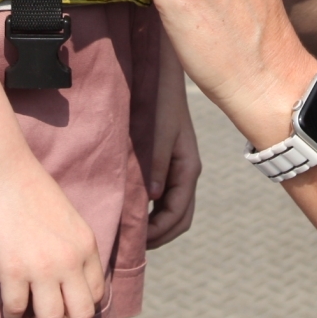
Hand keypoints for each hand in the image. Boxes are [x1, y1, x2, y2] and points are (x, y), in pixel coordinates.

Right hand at [0, 162, 108, 317]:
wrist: (1, 170)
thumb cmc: (30, 188)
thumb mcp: (67, 218)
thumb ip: (73, 247)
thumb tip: (69, 279)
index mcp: (86, 245)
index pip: (97, 294)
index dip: (81, 308)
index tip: (67, 308)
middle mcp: (69, 260)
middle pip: (81, 315)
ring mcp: (41, 267)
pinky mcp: (11, 270)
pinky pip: (16, 311)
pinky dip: (13, 317)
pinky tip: (9, 311)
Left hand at [145, 31, 201, 247]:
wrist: (162, 72)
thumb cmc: (159, 101)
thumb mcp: (158, 133)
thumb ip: (156, 165)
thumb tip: (151, 200)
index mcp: (188, 168)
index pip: (178, 215)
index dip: (158, 235)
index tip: (134, 244)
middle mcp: (186, 170)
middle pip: (178, 217)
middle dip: (158, 235)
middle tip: (129, 245)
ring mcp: (178, 165)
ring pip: (171, 206)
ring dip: (154, 223)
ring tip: (128, 230)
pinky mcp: (167, 157)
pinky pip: (163, 192)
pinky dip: (151, 206)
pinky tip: (131, 206)